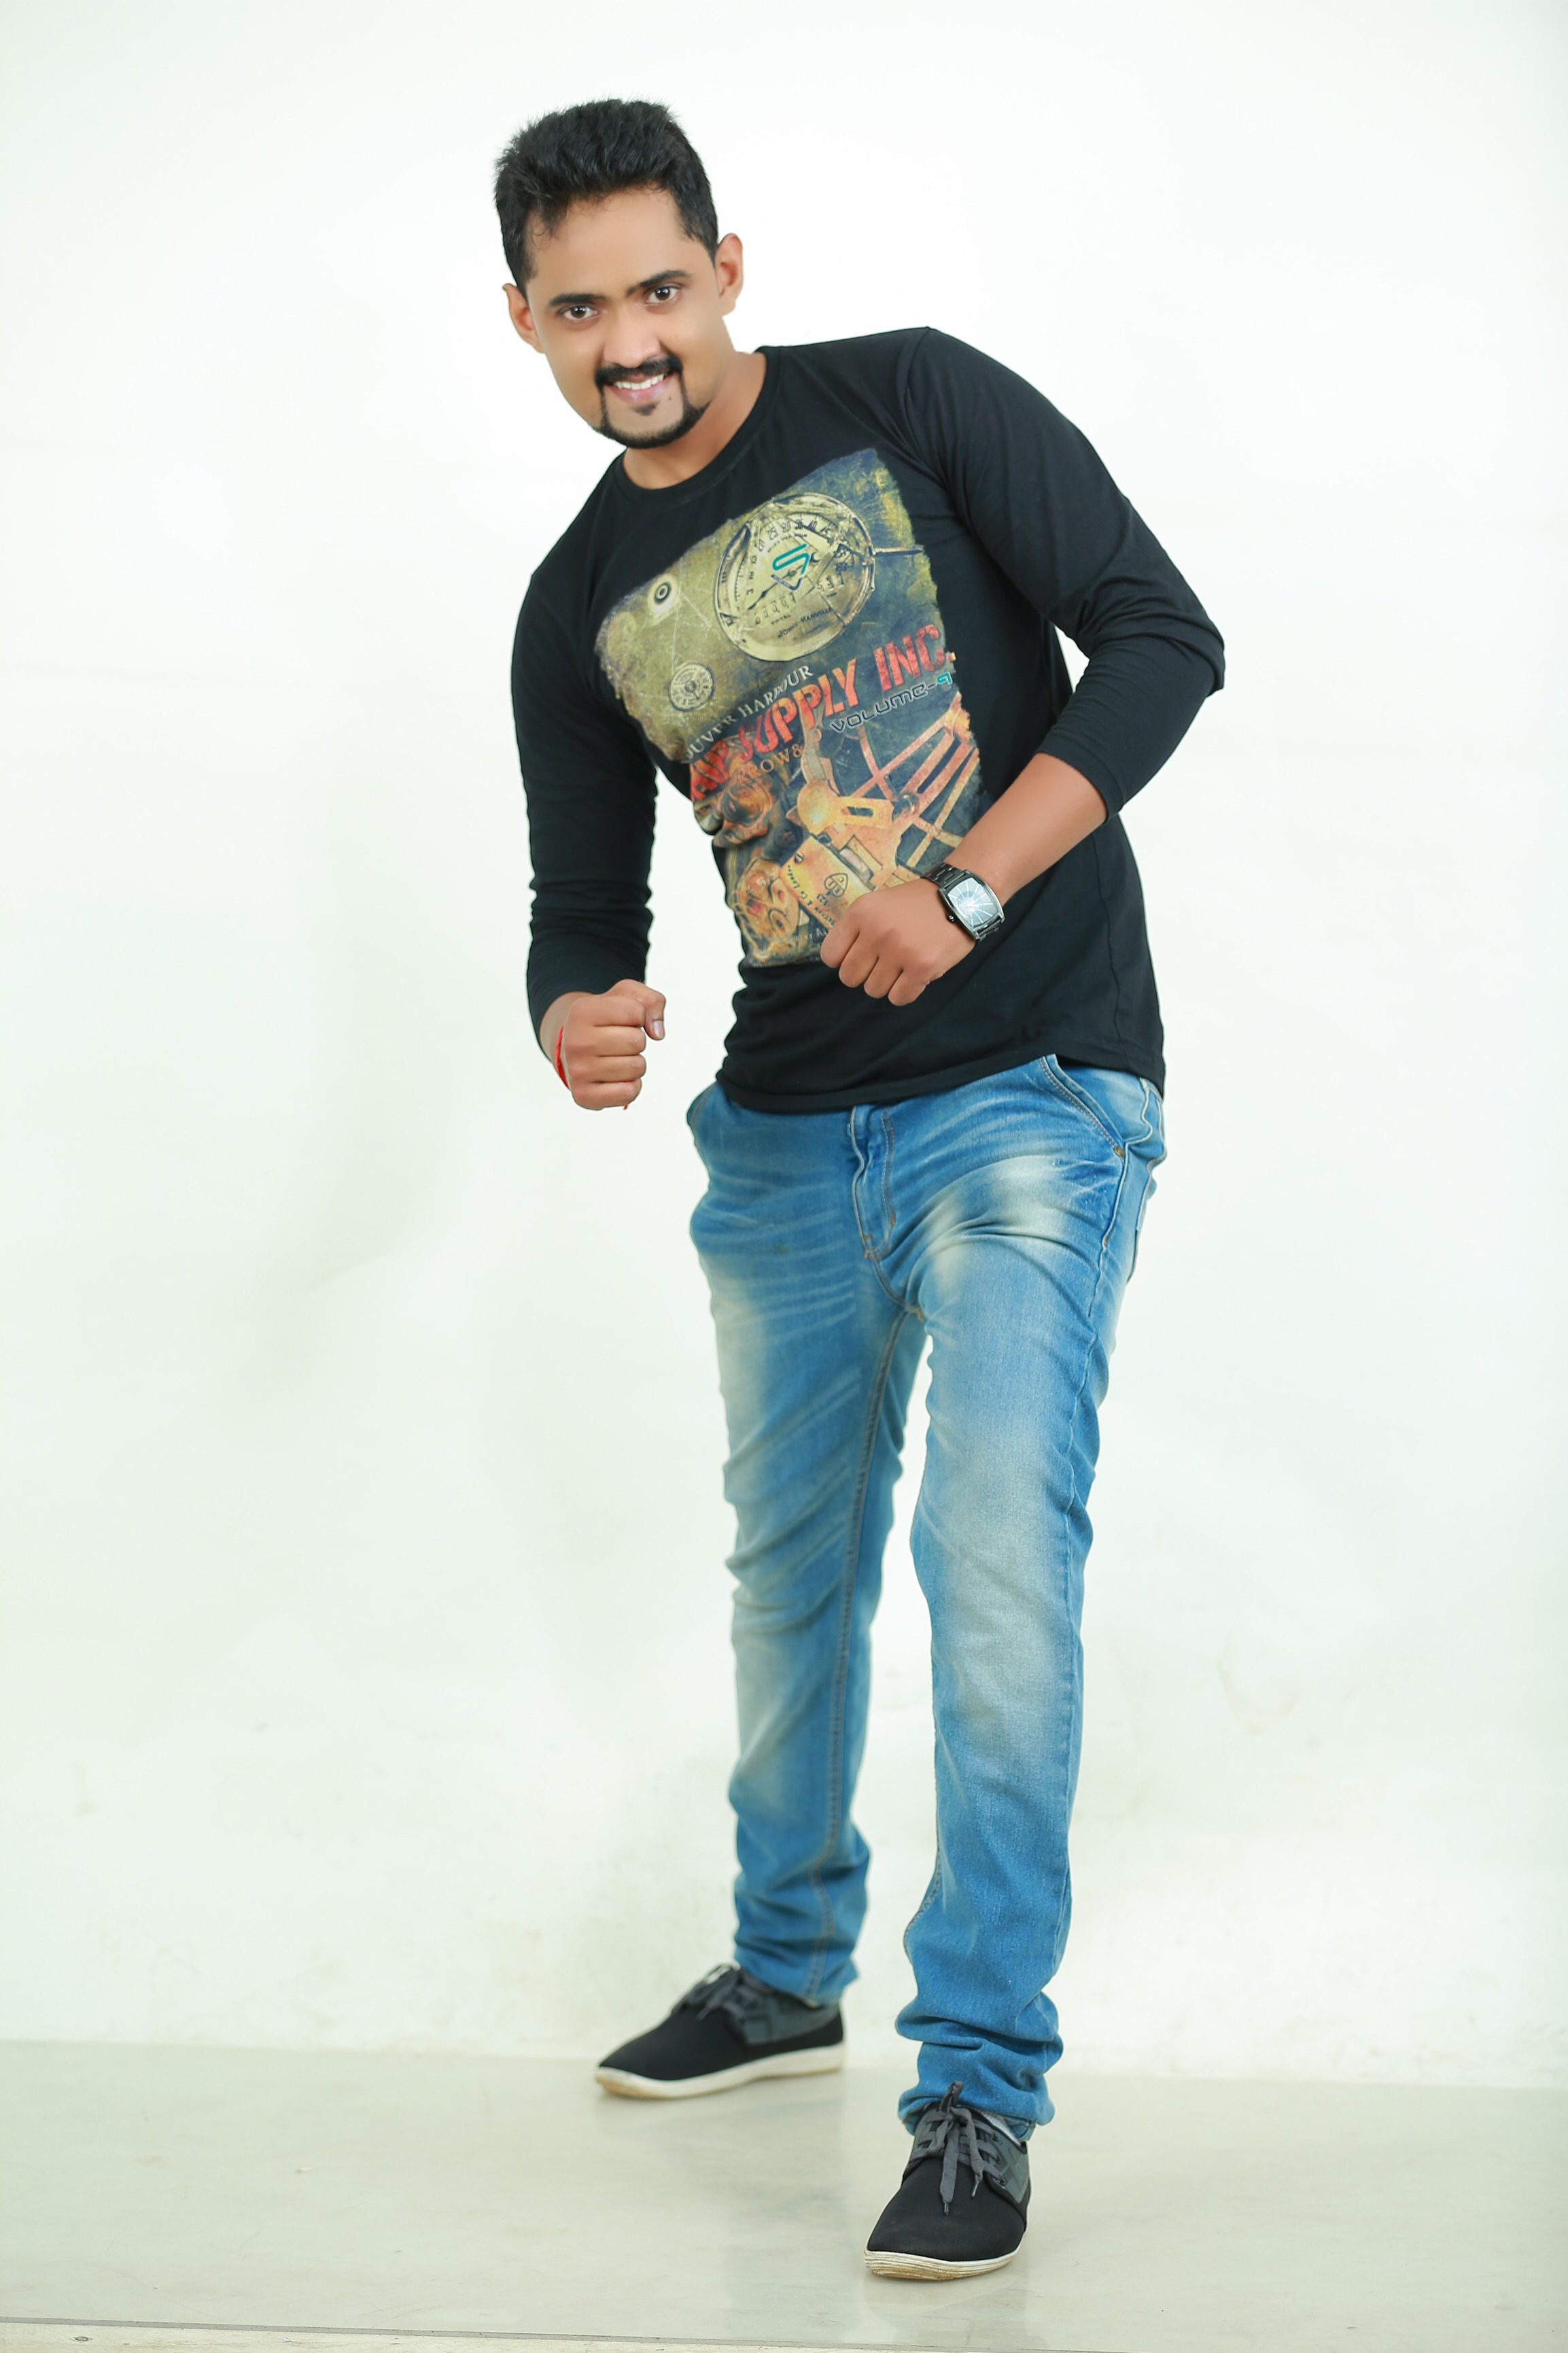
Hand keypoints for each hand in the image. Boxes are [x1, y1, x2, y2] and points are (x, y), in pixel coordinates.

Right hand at [548, 981, 665, 1108]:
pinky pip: (629, 1093)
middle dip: (637, 1041)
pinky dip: (630, 1085)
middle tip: (619, 1042)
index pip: (636, 1012)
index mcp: (582, 1011)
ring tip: (616, 1058)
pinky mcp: (584, 1096)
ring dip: (635, 1063)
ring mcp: (578, 1071)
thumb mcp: (624, 997)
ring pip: (636, 1068)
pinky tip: (615, 1077)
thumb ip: (651, 1001)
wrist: (573, 1049)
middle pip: (637, 1041)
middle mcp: (575, 1041)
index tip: (622, 1020)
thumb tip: (657, 1032)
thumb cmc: (603, 1022)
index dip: (638, 1016)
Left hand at [820, 881, 974, 1004]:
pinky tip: (915, 976)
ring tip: (903, 965)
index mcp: (860, 913)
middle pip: (850, 978)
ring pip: (874, 990)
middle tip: (884, 963)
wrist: (960, 898)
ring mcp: (899, 951)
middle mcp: (876, 932)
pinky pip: (899, 998)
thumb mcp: (878, 904)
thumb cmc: (916, 905)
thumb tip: (839, 963)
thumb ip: (856, 929)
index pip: (830, 955)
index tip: (861, 955)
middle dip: (865, 974)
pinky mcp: (922, 967)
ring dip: (887, 983)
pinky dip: (905, 992)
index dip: (844, 960)